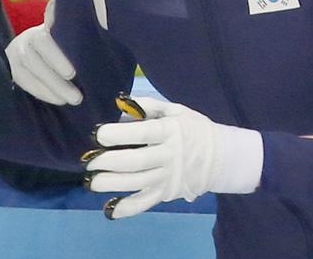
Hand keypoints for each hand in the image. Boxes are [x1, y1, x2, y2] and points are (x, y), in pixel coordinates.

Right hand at [5, 0, 81, 105]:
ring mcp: (14, 57)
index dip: (56, 58)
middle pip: (34, 61)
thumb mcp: (63, 27)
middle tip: (77, 96)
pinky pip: (24, 84)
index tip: (72, 73)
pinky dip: (42, 93)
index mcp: (39, 29)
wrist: (34, 42)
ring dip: (50, 90)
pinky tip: (58, 100)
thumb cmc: (58, 36)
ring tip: (72, 100)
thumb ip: (67, 24)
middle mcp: (24, 41)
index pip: (43, 42)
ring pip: (27, 75)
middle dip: (55, 80)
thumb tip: (71, 14)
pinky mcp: (12, 71)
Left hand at [84, 96, 262, 219]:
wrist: (222, 157)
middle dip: (109, 162)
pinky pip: (146, 202)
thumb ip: (148, 105)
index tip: (98, 135)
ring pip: (137, 183)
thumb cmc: (193, 128)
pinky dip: (128, 208)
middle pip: (136, 162)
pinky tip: (111, 209)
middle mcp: (169, 156)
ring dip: (112, 184)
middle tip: (90, 162)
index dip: (117, 134)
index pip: (142, 134)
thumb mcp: (176, 110)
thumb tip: (121, 104)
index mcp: (170, 132)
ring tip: (92, 182)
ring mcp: (168, 177)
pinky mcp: (167, 193)